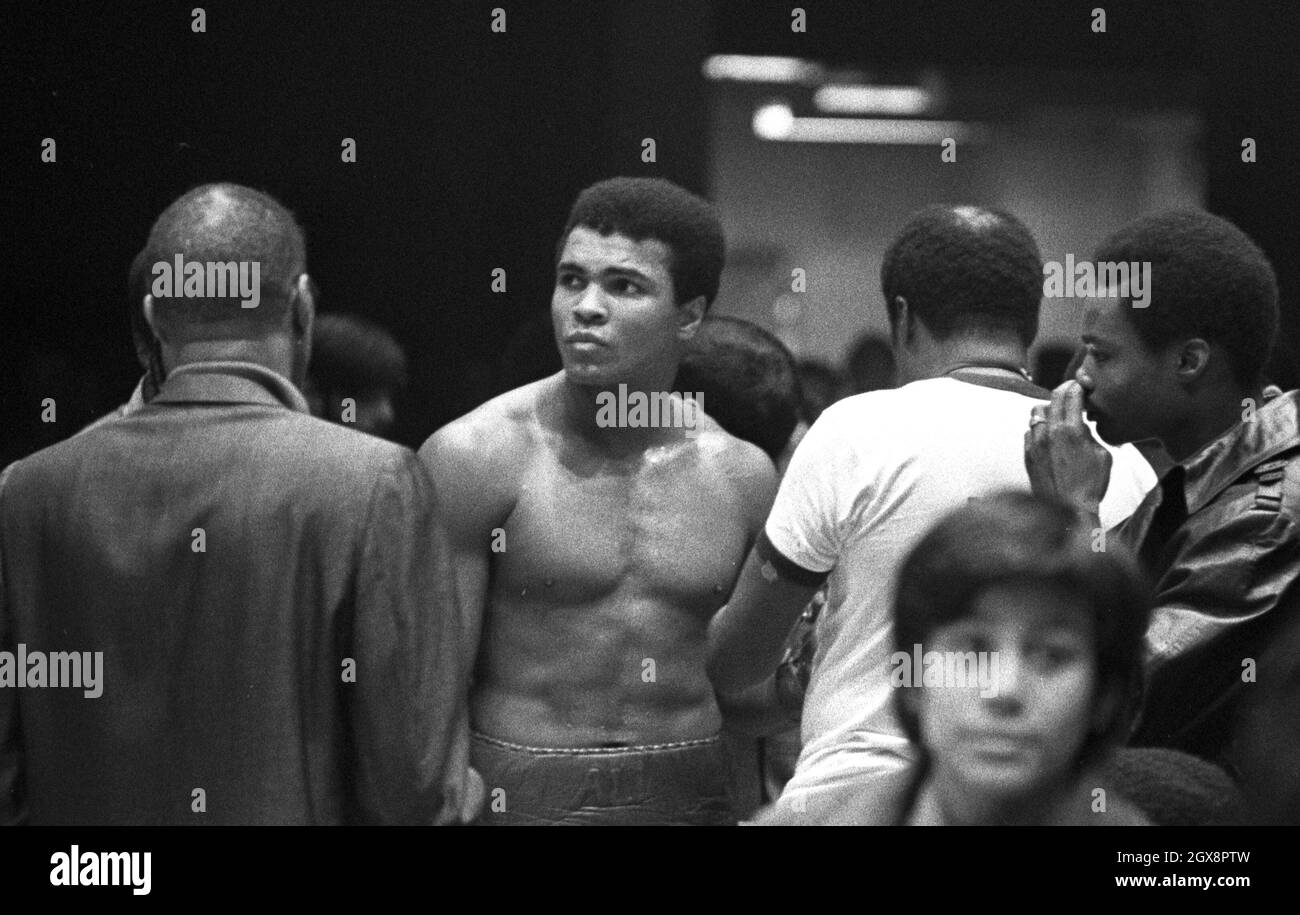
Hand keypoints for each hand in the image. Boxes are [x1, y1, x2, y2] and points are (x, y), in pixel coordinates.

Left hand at [1024, 380, 1111, 512]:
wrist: (1068, 510)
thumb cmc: (1091, 485)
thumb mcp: (1103, 455)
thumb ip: (1090, 434)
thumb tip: (1082, 425)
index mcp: (1071, 430)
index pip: (1071, 394)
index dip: (1077, 385)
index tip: (1081, 384)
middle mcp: (1050, 433)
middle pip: (1052, 398)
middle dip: (1063, 391)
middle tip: (1070, 391)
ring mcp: (1035, 443)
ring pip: (1037, 413)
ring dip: (1049, 409)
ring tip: (1058, 415)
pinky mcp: (1028, 454)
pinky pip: (1030, 431)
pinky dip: (1039, 428)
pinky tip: (1049, 435)